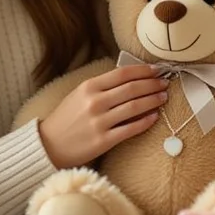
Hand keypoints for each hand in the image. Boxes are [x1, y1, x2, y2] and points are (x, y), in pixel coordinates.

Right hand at [38, 63, 167, 168]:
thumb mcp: (79, 94)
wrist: (49, 145)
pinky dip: (145, 121)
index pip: (123, 74)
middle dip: (153, 84)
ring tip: (163, 97)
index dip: (144, 70)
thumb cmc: (67, 118)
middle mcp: (95, 102)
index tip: (157, 69)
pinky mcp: (103, 141)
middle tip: (165, 83)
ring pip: (134, 107)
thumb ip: (102, 86)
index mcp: (88, 87)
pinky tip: (155, 116)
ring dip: (153, 100)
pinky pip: (130, 129)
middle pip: (132, 89)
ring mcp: (99, 122)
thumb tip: (131, 78)